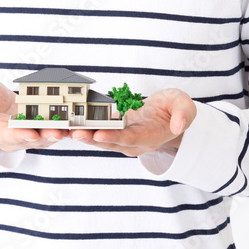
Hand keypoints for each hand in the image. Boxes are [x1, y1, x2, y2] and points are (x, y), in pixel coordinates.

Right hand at [0, 76, 68, 151]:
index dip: (18, 135)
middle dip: (45, 136)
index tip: (30, 133)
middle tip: (59, 132)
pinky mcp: (40, 128)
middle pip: (31, 139)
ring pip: (46, 136)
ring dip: (60, 133)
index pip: (6, 135)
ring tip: (73, 128)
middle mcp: (12, 137)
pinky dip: (65, 126)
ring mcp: (27, 134)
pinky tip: (79, 120)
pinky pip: (53, 128)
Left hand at [68, 88, 195, 156]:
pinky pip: (95, 130)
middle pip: (109, 142)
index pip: (130, 138)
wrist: (167, 115)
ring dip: (82, 134)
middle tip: (74, 132)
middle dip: (91, 137)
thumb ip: (183, 114)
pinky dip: (81, 127)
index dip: (115, 137)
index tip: (100, 134)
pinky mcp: (113, 131)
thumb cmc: (175, 109)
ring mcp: (121, 138)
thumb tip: (179, 125)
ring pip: (98, 138)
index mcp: (150, 136)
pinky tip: (65, 122)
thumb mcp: (184, 106)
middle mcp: (133, 142)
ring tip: (64, 129)